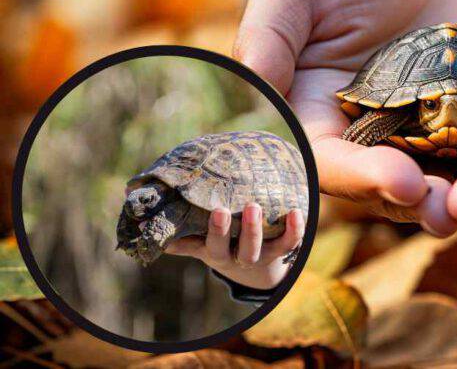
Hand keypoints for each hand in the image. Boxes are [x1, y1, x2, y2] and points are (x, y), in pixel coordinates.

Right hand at [166, 204, 303, 289]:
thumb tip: (141, 223)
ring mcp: (259, 255)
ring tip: (254, 206)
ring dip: (256, 229)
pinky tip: (297, 210)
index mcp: (214, 253)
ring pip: (260, 248)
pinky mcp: (280, 250)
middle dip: (224, 231)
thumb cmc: (222, 245)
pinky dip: (295, 229)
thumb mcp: (200, 243)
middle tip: (221, 209)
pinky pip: (290, 243)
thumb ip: (179, 235)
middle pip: (229, 248)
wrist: (256, 268)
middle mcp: (236, 257)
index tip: (198, 214)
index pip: (205, 246)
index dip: (202, 234)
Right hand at [234, 0, 456, 235]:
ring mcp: (412, 137)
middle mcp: (361, 140)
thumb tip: (252, 83)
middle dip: (415, 201)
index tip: (399, 180)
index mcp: (312, 119)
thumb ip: (269, 33)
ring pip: (433, 178)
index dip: (360, 176)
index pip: (327, 161)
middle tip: (450, 213)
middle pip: (382, 185)